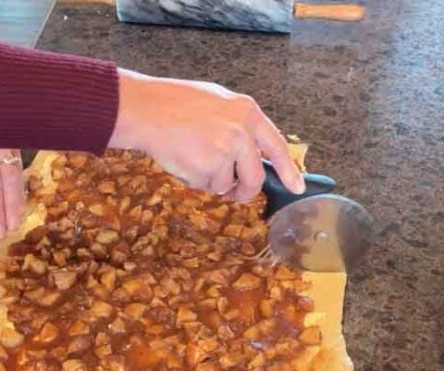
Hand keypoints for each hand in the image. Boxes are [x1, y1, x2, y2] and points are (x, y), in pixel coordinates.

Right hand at [109, 69, 303, 202]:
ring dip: (210, 180)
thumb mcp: (217, 102)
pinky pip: (205, 186)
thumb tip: (252, 154)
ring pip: (226, 184)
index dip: (288, 170)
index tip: (297, 187)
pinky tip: (182, 159)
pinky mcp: (208, 169)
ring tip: (191, 155)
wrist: (146, 109)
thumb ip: (239, 125)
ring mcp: (225, 152)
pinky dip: (193, 180)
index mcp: (247, 112)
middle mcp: (242, 133)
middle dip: (245, 191)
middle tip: (235, 193)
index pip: (278, 146)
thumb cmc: (175, 103)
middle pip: (254, 177)